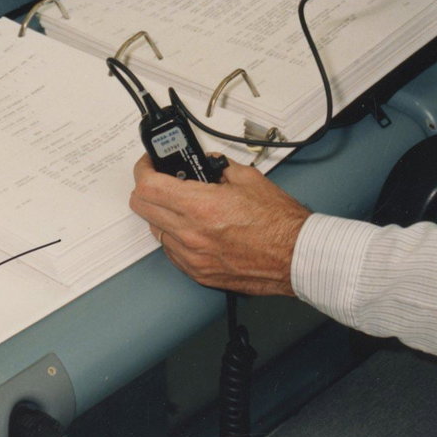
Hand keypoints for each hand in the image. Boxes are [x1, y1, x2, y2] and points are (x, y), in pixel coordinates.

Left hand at [129, 155, 310, 296]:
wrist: (295, 256)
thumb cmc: (279, 223)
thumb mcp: (248, 178)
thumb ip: (219, 167)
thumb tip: (206, 164)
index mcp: (200, 206)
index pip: (148, 186)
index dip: (143, 169)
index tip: (149, 164)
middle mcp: (190, 234)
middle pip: (141, 207)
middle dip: (146, 188)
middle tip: (159, 180)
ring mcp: (192, 257)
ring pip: (154, 230)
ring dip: (160, 213)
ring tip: (181, 204)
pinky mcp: (198, 273)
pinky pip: (171, 251)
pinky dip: (175, 236)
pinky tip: (192, 227)